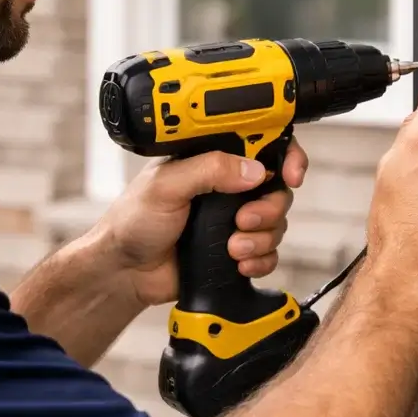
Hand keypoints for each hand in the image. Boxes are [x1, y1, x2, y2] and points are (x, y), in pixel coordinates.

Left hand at [92, 139, 309, 308]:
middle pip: (277, 189)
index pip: (260, 146)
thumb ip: (208, 169)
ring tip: (233, 249)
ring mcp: (232, 220)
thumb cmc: (134, 221)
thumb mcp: (166, 185)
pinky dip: (261, 260)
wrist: (126, 270)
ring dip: (262, 238)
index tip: (291, 174)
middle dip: (270, 208)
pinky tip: (238, 264)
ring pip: (276, 223)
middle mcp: (227, 187)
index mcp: (211, 160)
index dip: (285, 156)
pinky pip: (269, 253)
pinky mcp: (235, 250)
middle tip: (244, 220)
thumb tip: (253, 169)